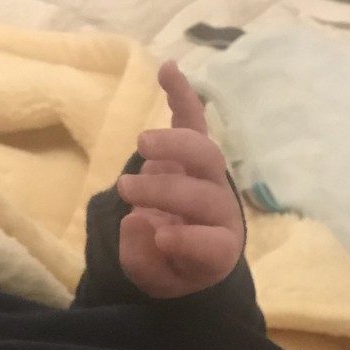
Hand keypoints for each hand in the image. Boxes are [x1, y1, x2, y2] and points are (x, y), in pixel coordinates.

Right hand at [116, 61, 243, 298]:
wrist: (182, 250)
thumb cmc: (169, 267)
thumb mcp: (154, 280)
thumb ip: (145, 259)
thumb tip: (136, 221)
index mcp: (218, 250)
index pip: (212, 244)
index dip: (188, 239)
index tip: (160, 235)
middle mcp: (222, 211)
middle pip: (205, 195)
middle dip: (166, 191)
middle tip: (127, 191)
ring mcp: (211, 178)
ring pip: (206, 155)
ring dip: (175, 145)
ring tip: (142, 145)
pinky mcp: (195, 152)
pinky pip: (194, 121)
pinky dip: (182, 95)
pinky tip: (167, 69)